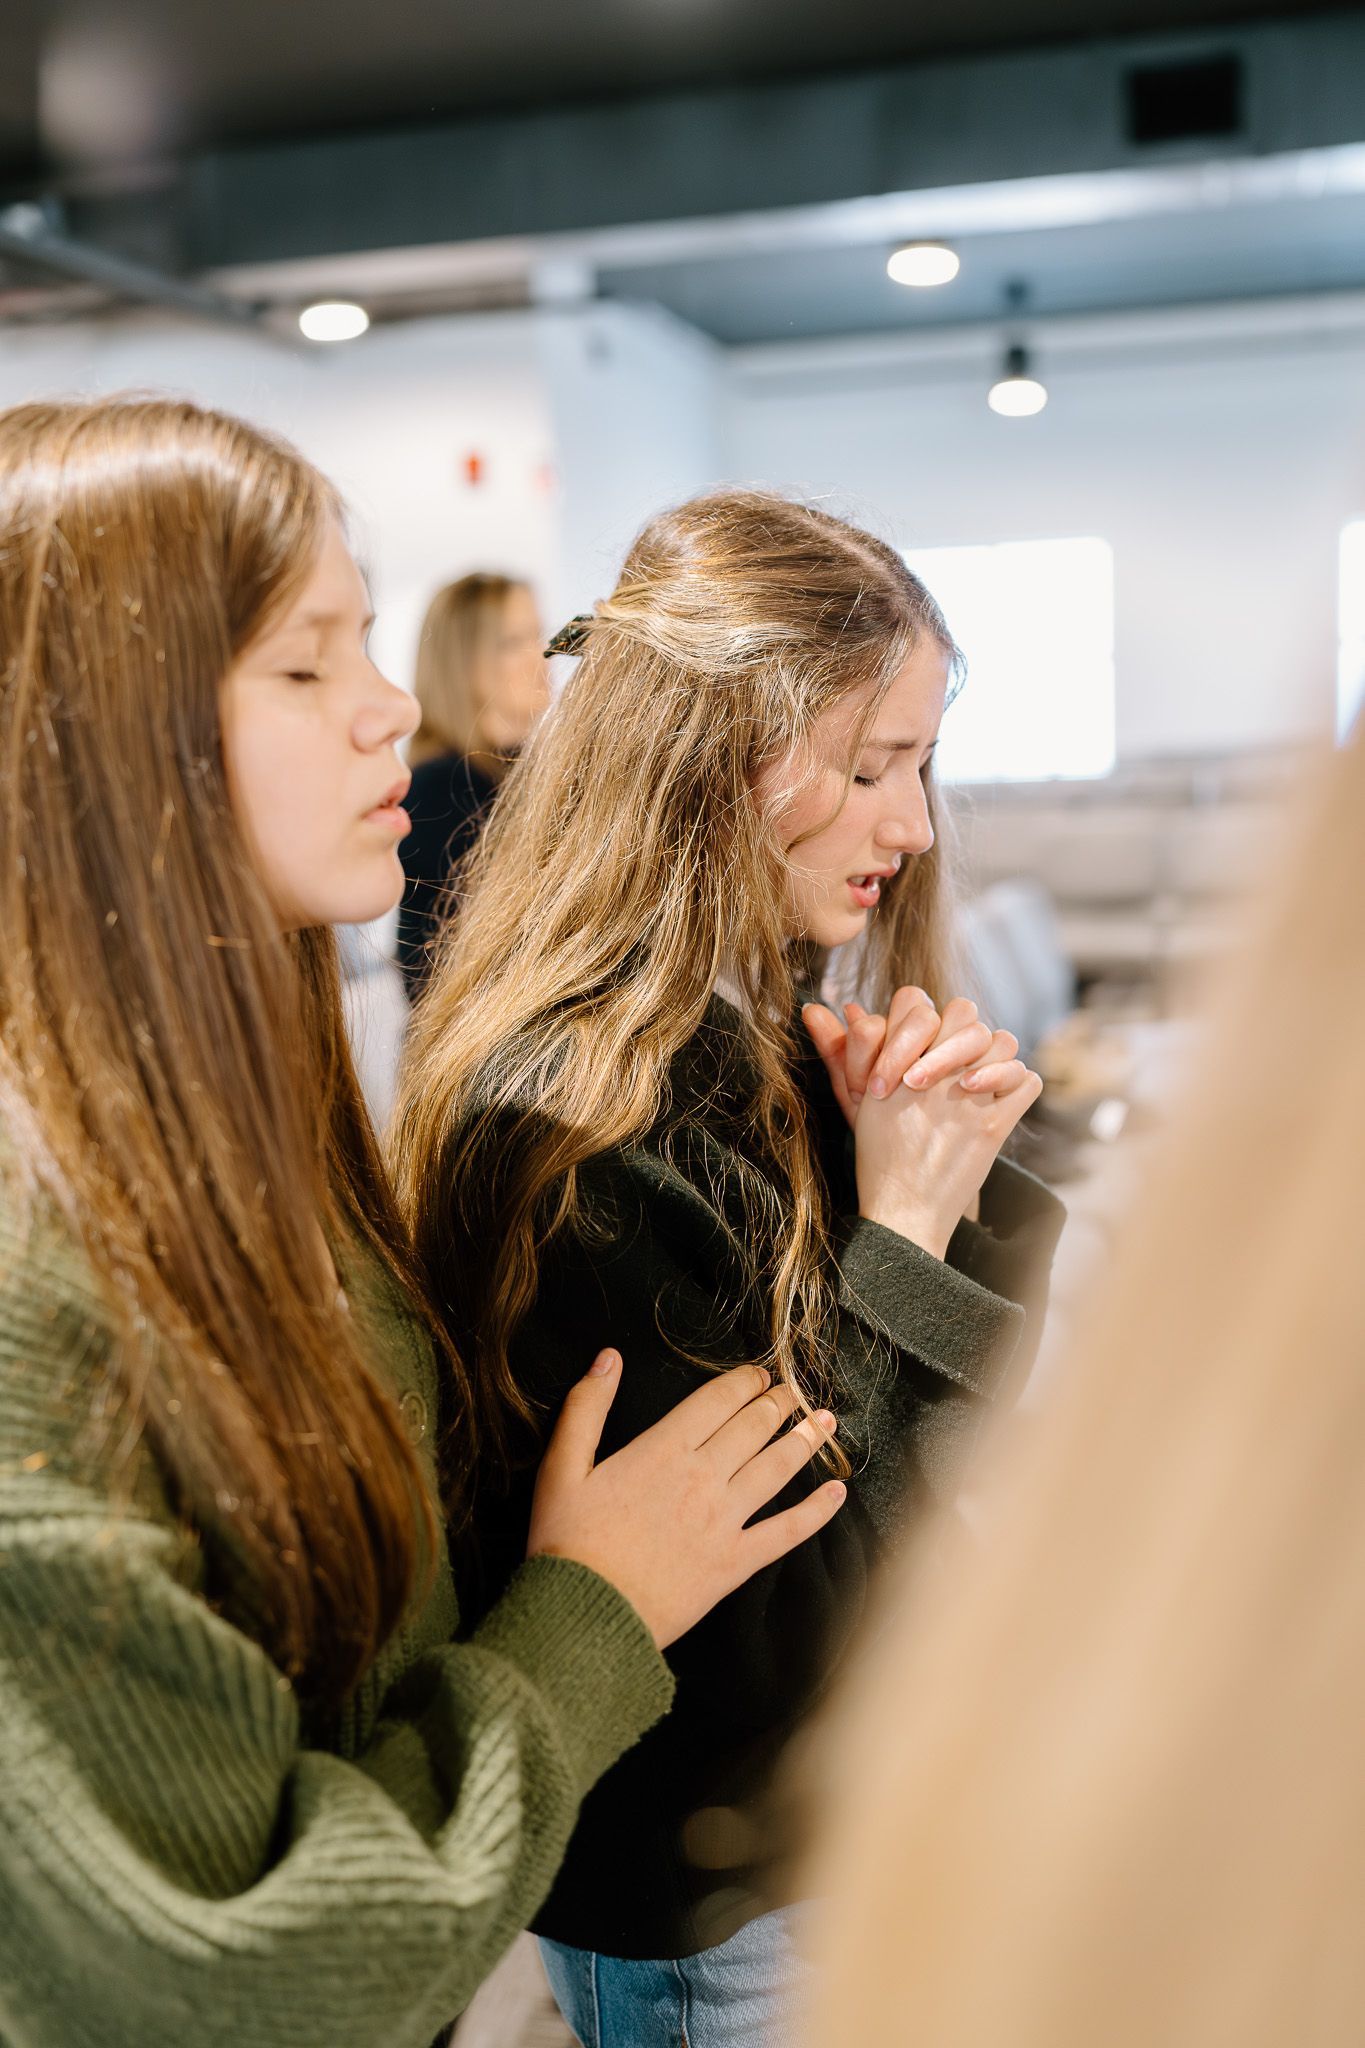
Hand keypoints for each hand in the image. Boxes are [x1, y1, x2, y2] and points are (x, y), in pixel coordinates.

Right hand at [527, 1352, 845, 1649]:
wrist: (586, 1614)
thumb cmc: (568, 1543)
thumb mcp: (561, 1468)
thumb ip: (585, 1409)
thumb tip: (606, 1359)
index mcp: (662, 1450)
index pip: (715, 1402)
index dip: (743, 1382)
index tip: (761, 1374)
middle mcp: (701, 1478)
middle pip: (752, 1428)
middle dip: (778, 1404)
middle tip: (796, 1390)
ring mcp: (723, 1521)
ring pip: (775, 1470)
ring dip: (805, 1441)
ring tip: (826, 1422)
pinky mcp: (734, 1563)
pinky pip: (785, 1532)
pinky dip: (815, 1512)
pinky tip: (837, 1494)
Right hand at [804, 994, 1041, 1257]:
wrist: (904, 1212)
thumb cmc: (877, 1156)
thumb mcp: (855, 1100)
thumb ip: (838, 1051)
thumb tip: (821, 1008)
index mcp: (899, 1064)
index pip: (917, 1003)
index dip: (918, 1019)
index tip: (916, 1047)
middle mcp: (935, 1076)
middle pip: (965, 1013)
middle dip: (959, 1028)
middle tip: (952, 1056)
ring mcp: (969, 1100)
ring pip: (1003, 1040)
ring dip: (994, 1052)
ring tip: (977, 1074)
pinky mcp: (996, 1126)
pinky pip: (1028, 1081)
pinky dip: (1018, 1082)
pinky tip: (1000, 1095)